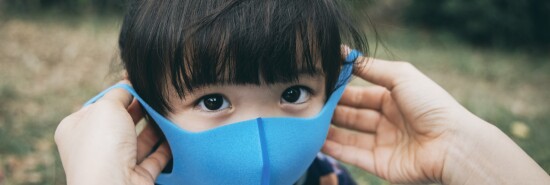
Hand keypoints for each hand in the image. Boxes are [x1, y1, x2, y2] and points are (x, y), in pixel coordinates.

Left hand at [55, 81, 170, 184]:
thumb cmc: (102, 147)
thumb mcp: (107, 107)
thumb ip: (119, 93)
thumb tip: (129, 85)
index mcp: (76, 129)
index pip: (99, 106)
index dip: (119, 94)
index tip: (138, 83)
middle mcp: (94, 148)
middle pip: (121, 122)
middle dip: (140, 109)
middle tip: (157, 96)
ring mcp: (116, 163)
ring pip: (139, 139)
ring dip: (155, 126)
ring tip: (169, 110)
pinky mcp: (136, 176)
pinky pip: (154, 157)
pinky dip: (165, 145)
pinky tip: (175, 131)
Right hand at [322, 56, 549, 183]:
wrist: (451, 144)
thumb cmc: (431, 105)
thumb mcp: (401, 75)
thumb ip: (371, 67)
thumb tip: (344, 52)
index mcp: (394, 99)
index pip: (361, 93)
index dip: (342, 90)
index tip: (320, 84)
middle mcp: (388, 121)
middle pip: (353, 115)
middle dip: (332, 110)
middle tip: (309, 104)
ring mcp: (384, 143)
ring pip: (350, 135)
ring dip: (329, 129)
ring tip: (308, 122)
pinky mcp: (381, 164)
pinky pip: (353, 155)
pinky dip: (335, 149)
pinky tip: (318, 141)